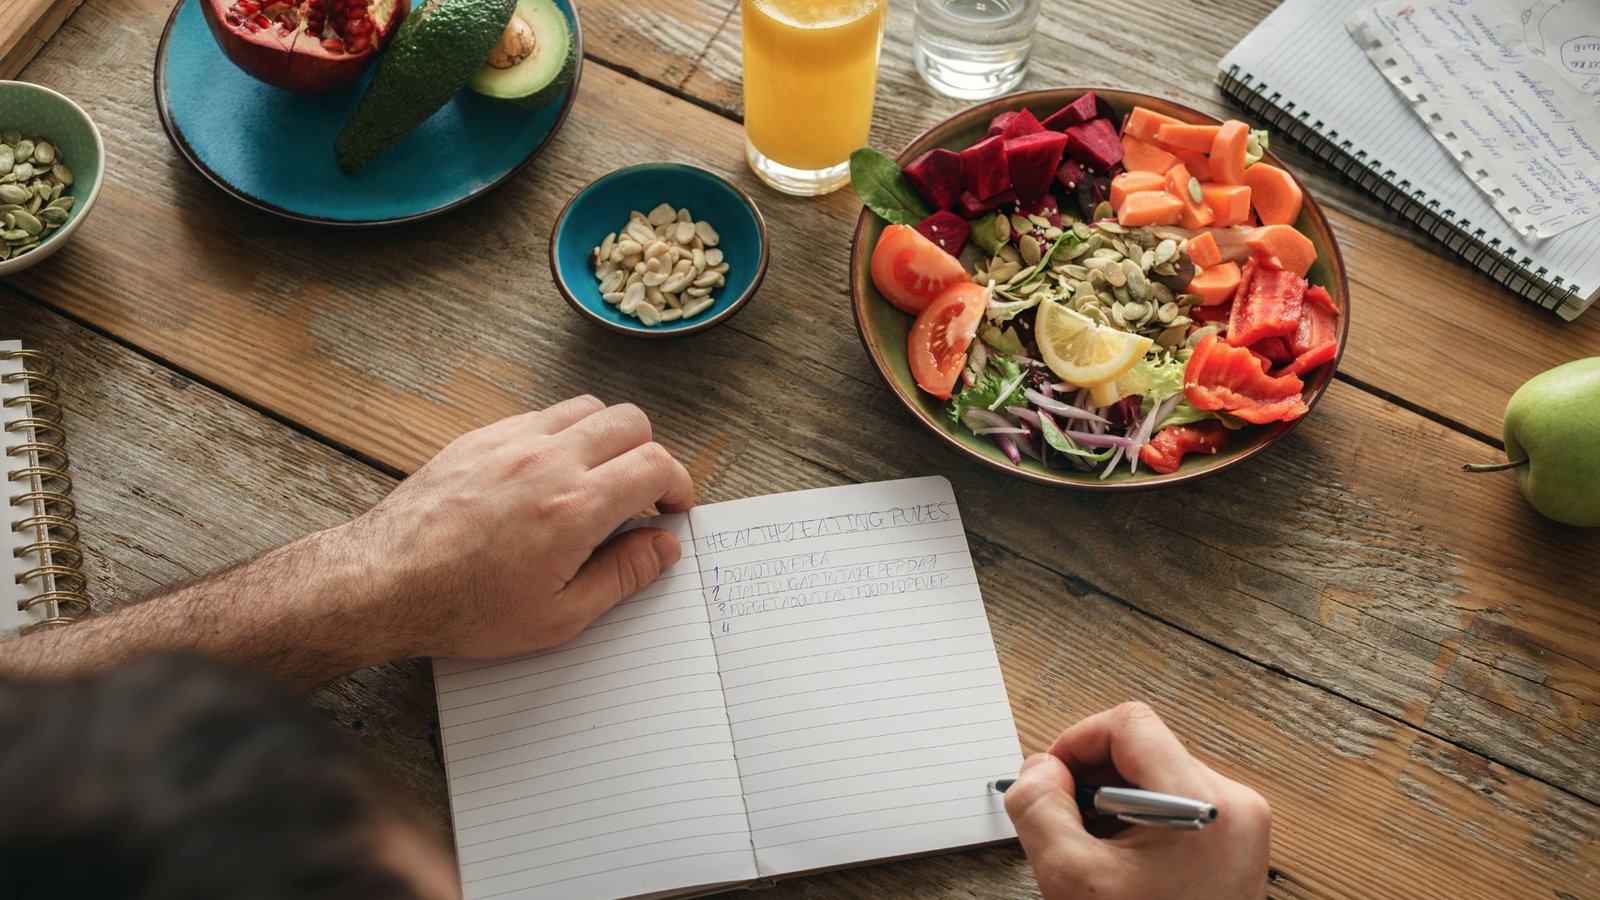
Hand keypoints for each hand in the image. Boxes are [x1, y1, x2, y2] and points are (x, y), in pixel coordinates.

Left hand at [339, 396, 694, 659]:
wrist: (383, 584)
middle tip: (644, 494)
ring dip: (608, 437)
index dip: (678, 484)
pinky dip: (562, 435)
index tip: (674, 507)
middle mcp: (547, 461)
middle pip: (630, 422)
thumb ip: (622, 576)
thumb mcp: (558, 617)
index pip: (656, 464)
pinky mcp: (480, 437)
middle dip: (650, 454)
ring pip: (587, 408)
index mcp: (574, 508)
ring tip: (600, 478)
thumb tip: (663, 547)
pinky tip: (551, 474)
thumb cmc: (464, 609)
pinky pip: (541, 415)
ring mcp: (511, 442)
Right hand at [1005, 702, 1270, 899]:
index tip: (1051, 775)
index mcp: (1204, 805)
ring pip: (1153, 778)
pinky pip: (1173, 804)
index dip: (1076, 741)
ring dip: (1109, 804)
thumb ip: (1040, 808)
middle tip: (1063, 822)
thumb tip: (1040, 769)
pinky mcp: (1232, 844)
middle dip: (1090, 781)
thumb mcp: (1071, 877)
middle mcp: (1232, 805)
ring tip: (1094, 853)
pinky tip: (1119, 864)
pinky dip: (1134, 823)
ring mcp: (1238, 826)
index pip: (1129, 725)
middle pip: (1141, 750)